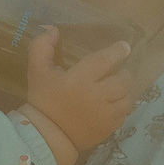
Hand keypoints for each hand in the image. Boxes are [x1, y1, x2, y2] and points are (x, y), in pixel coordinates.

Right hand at [24, 32, 134, 154]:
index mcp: (79, 80)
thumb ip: (42, 47)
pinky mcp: (108, 128)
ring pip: (127, 98)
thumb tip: (52, 28)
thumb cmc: (43, 101)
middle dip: (124, 73)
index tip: (125, 47)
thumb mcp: (37, 71)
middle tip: (121, 71)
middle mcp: (96, 96)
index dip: (116, 52)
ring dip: (126, 91)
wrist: (47, 136)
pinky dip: (122, 106)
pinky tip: (114, 104)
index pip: (104, 61)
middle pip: (122, 81)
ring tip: (119, 87)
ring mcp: (105, 114)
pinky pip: (124, 114)